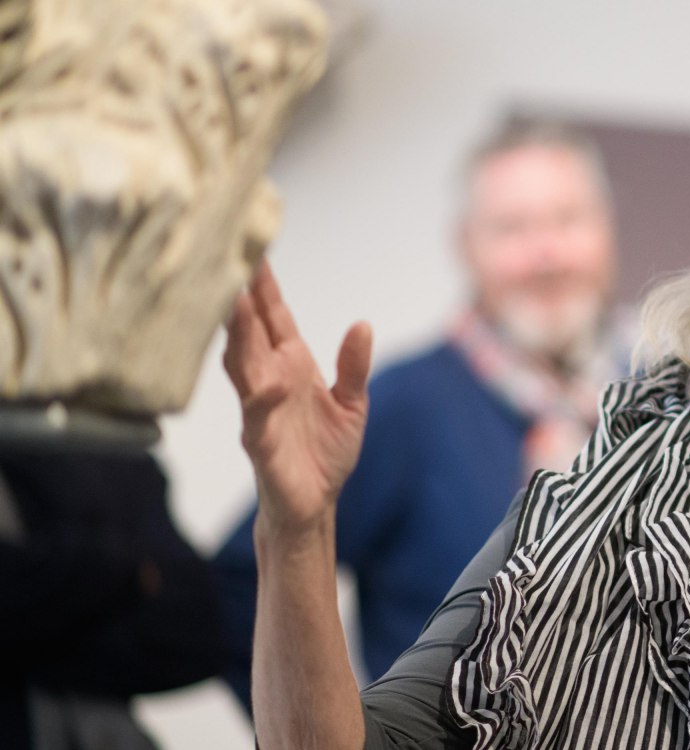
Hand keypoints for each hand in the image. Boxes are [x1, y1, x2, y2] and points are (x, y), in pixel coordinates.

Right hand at [222, 263, 371, 536]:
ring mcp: (260, 410)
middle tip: (231, 258)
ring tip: (233, 302)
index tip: (255, 250)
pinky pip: (257, 416)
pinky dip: (260, 398)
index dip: (263, 288)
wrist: (314, 505)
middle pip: (250, 332)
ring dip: (239, 336)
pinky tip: (264, 382)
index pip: (273, 319)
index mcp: (291, 366)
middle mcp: (269, 381)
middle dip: (239, 297)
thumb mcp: (352, 403)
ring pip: (243, 365)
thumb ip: (354, 366)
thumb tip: (362, 324)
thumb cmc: (324, 452)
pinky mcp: (261, 442)